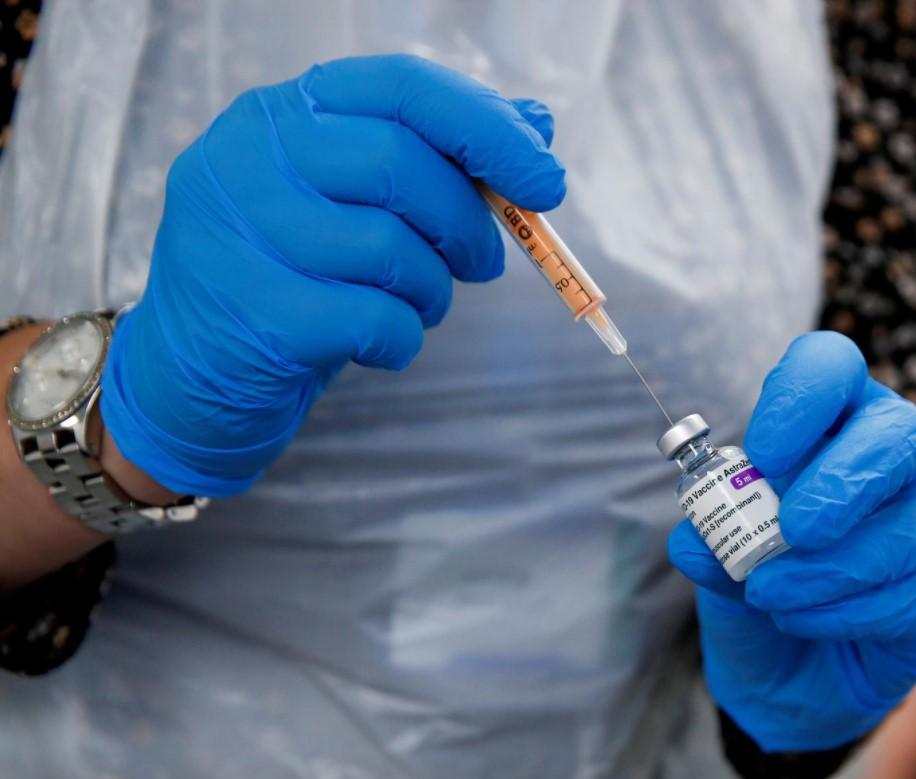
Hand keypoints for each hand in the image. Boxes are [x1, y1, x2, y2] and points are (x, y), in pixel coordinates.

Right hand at [99, 55, 565, 495]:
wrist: (194, 378)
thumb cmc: (293, 278)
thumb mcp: (357, 206)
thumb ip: (440, 159)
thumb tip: (537, 125)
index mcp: (282, 114)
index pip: (402, 87)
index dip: (488, 129)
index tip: (545, 180)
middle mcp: (246, 157)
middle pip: (400, 162)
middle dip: (468, 223)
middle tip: (484, 264)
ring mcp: (238, 233)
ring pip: (390, 248)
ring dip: (433, 290)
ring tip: (417, 305)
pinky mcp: (251, 312)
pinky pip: (372, 319)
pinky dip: (403, 339)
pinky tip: (381, 344)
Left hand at [668, 332, 915, 750]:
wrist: (793, 667)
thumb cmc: (763, 581)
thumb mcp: (719, 558)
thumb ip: (711, 541)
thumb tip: (694, 538)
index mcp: (830, 418)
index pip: (833, 366)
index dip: (803, 394)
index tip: (762, 452)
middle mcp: (890, 455)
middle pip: (898, 433)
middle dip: (842, 481)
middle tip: (792, 528)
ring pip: (903, 529)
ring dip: (826, 569)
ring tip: (766, 593)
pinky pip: (906, 594)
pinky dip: (842, 613)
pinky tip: (801, 619)